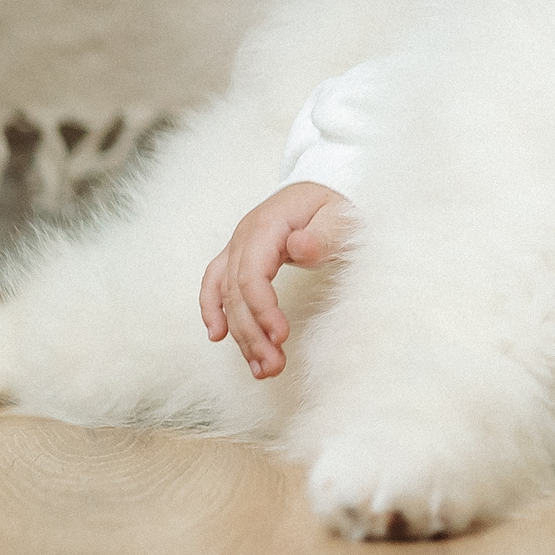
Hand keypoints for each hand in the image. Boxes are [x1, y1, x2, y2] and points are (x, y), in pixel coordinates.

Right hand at [199, 182, 354, 378]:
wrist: (326, 186)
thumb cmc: (336, 203)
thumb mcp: (340, 216)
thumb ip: (322, 234)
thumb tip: (296, 247)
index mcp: (267, 226)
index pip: (252, 275)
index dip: (262, 309)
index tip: (281, 337)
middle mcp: (244, 237)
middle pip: (236, 293)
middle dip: (252, 334)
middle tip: (273, 366)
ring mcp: (238, 246)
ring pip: (227, 296)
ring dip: (240, 335)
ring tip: (261, 369)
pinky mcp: (240, 257)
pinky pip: (216, 285)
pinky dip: (213, 310)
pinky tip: (218, 337)